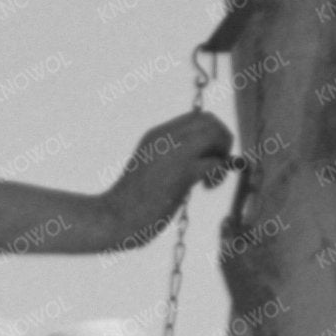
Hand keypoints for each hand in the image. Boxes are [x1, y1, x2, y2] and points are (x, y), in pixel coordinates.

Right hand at [106, 110, 236, 237]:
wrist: (112, 218)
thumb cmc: (133, 203)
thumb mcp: (153, 169)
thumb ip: (175, 159)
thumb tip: (211, 161)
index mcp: (157, 134)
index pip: (199, 117)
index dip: (213, 135)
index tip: (206, 159)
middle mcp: (165, 136)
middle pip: (211, 120)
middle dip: (223, 142)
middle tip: (214, 167)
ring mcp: (172, 152)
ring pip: (215, 134)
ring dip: (223, 155)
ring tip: (211, 179)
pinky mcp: (180, 173)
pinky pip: (215, 161)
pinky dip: (218, 174)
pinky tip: (206, 188)